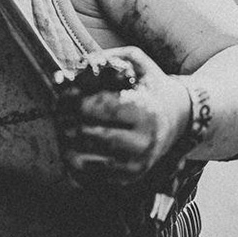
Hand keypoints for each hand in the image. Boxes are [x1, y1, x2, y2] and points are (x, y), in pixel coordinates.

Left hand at [54, 47, 190, 185]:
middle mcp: (143, 141)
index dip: (79, 100)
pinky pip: (91, 176)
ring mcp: (136, 163)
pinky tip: (73, 146)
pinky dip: (75, 162)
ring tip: (63, 128)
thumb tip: (80, 66)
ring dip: (66, 143)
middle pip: (89, 135)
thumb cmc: (152, 87)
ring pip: (85, 159)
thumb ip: (110, 58)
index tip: (68, 94)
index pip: (103, 108)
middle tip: (60, 112)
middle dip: (68, 121)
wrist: (178, 117)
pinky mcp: (129, 177)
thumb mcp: (138, 62)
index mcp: (146, 112)